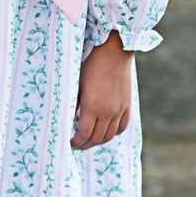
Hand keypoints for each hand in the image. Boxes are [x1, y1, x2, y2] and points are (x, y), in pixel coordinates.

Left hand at [70, 30, 134, 150]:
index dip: (75, 142)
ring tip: (89, 140)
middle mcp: (108, 112)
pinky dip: (112, 133)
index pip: (83, 135)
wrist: (114, 51)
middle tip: (76, 144)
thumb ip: (74, 105)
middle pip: (97, 138)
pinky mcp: (127, 105)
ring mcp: (119, 110)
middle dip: (85, 145)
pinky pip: (121, 127)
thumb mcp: (77, 84)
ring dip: (98, 141)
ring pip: (109, 136)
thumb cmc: (91, 65)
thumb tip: (69, 120)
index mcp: (93, 107)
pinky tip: (105, 132)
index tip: (69, 143)